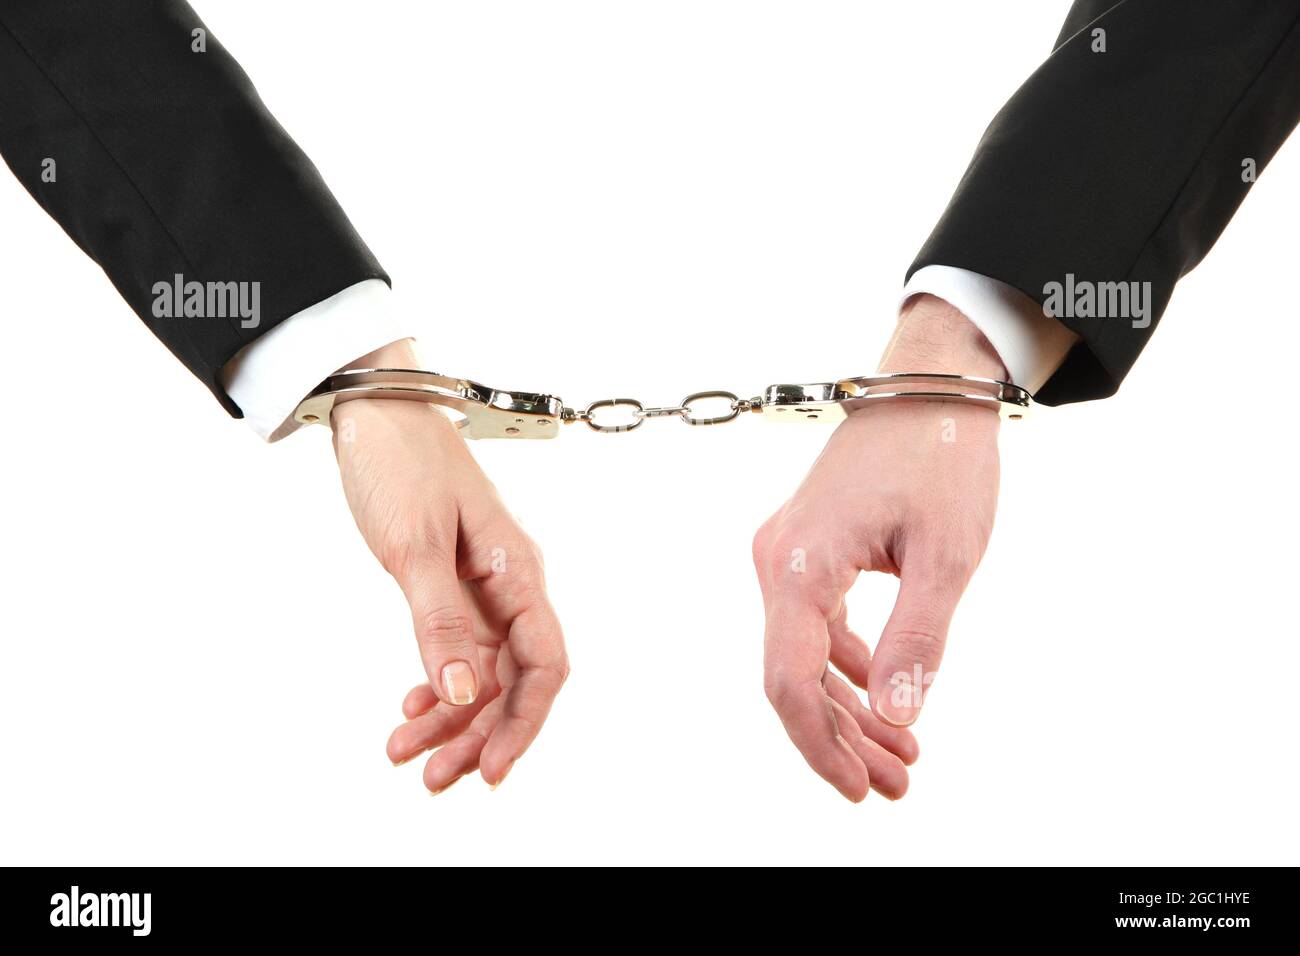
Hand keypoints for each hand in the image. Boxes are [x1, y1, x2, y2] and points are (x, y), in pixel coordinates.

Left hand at [330, 341, 567, 793]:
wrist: (373, 407)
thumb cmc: (400, 462)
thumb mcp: (414, 546)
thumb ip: (439, 622)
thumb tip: (461, 693)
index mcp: (518, 572)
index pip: (543, 664)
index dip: (524, 723)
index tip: (490, 770)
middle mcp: (509, 584)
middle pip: (514, 679)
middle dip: (478, 733)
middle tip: (433, 777)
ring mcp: (482, 585)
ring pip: (482, 671)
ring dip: (450, 718)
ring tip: (406, 754)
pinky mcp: (452, 582)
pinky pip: (457, 648)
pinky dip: (436, 683)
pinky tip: (409, 708)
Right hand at [752, 296, 1002, 800]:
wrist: (931, 379)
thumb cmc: (940, 454)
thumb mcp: (945, 555)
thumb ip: (916, 640)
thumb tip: (895, 717)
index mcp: (797, 564)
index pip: (790, 680)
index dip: (821, 745)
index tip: (862, 789)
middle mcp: (775, 561)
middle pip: (793, 676)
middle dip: (843, 739)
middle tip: (898, 786)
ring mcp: (785, 553)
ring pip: (803, 655)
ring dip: (847, 709)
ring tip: (899, 760)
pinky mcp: (806, 547)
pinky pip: (814, 625)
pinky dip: (847, 667)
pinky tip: (882, 698)